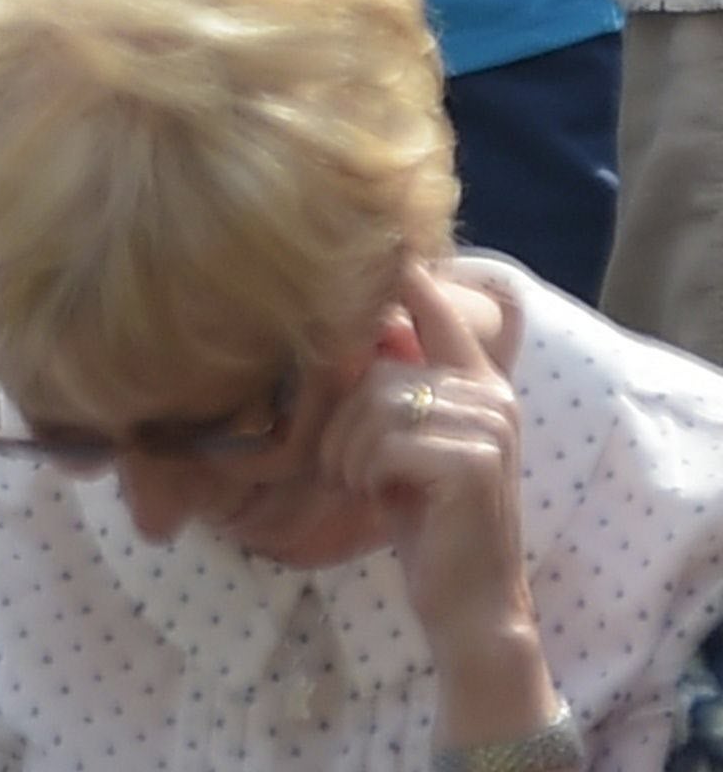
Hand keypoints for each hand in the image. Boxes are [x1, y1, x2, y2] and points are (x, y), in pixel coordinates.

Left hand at [328, 264, 550, 722]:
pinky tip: (377, 496)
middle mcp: (492, 395)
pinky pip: (383, 442)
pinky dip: (362, 471)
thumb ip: (390, 384)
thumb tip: (357, 317)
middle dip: (342, 419)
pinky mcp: (474, 463)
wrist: (466, 598)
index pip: (440, 307)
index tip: (381, 236)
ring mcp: (490, 427)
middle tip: (349, 465)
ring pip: (376, 403)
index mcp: (478, 382)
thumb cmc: (421, 516)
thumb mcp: (400, 441)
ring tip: (362, 481)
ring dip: (348, 450)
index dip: (404, 272)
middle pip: (379, 368)